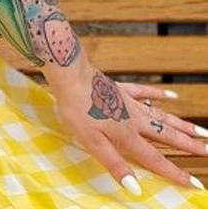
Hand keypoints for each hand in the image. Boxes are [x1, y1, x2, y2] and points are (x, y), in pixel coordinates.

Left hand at [51, 62, 207, 195]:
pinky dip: (159, 96)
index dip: (174, 173)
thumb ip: (114, 164)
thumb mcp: (92, 143)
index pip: (155, 159)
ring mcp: (130, 103)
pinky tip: (172, 97)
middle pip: (167, 135)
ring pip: (162, 116)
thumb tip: (135, 188)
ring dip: (182, 125)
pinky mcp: (121, 89)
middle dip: (188, 145)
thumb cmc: (77, 110)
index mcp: (127, 136)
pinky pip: (145, 93)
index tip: (196, 183)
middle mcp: (134, 120)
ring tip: (202, 131)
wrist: (71, 76)